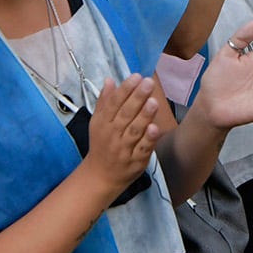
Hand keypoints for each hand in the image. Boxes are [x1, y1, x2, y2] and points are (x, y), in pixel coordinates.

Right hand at [81, 75, 161, 195]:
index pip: (113, 103)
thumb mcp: (97, 123)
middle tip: (148, 83)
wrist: (100, 176)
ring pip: (134, 130)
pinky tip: (155, 127)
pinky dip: (148, 139)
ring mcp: (124, 148)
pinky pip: (142, 148)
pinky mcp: (136, 161)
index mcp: (102, 123)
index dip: (125, 89)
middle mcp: (112, 135)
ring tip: (154, 101)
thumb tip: (109, 80)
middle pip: (125, 114)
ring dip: (144, 116)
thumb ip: (104, 102)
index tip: (136, 76)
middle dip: (137, 98)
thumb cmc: (101, 144)